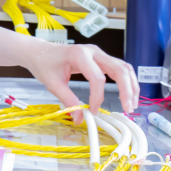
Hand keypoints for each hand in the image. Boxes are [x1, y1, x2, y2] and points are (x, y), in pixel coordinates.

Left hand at [21, 42, 138, 122]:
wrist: (39, 51)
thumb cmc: (44, 64)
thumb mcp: (52, 83)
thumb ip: (67, 100)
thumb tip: (79, 119)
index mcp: (79, 55)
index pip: (97, 78)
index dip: (98, 97)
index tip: (93, 111)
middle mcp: (93, 51)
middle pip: (119, 69)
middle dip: (127, 90)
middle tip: (128, 108)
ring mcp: (99, 54)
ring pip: (124, 68)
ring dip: (131, 86)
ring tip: (131, 104)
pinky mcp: (101, 59)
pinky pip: (119, 68)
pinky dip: (127, 81)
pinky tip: (128, 94)